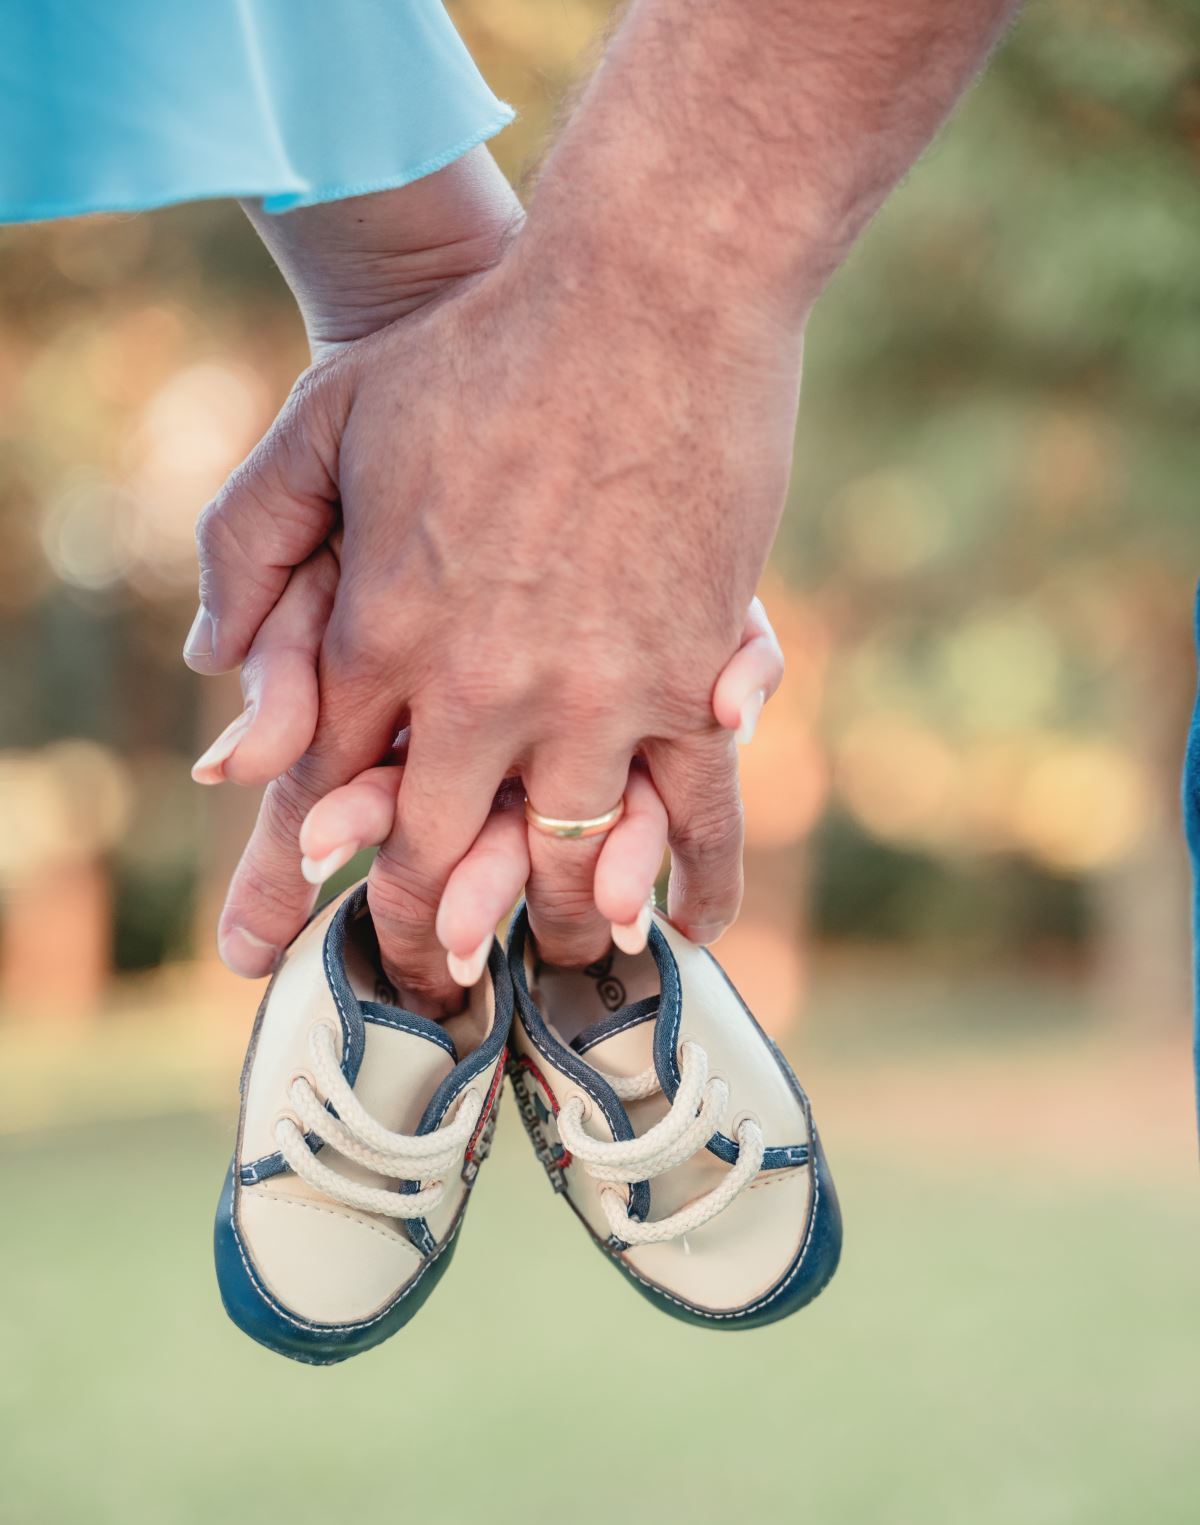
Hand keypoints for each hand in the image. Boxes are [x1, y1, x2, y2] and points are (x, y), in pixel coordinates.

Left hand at [190, 227, 801, 1011]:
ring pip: (569, 862)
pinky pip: (700, 816)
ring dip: (557, 927)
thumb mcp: (324, 424)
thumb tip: (215, 680)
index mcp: (379, 637)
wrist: (645, 292)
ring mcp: (594, 695)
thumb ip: (248, 550)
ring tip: (559, 957)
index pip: (338, 792)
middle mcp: (480, 693)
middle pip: (443, 856)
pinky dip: (695, 883)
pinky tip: (685, 925)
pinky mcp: (693, 680)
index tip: (339, 906)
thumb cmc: (478, 349)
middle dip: (432, 931)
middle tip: (441, 974)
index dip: (337, 862)